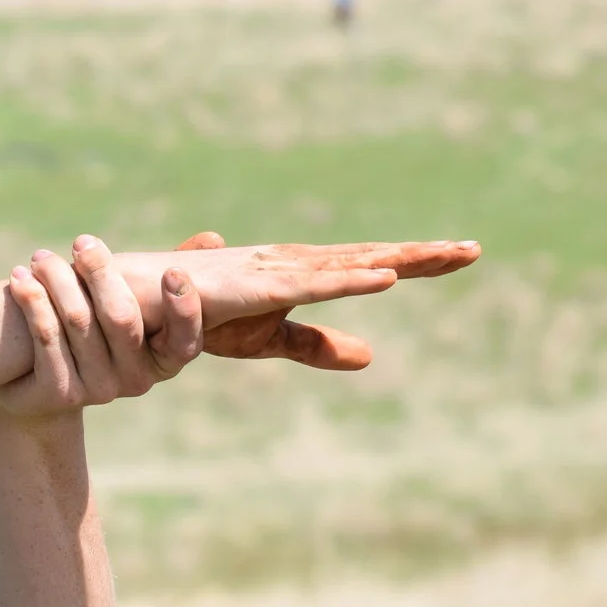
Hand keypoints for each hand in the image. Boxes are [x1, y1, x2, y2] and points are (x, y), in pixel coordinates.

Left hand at [0, 235, 203, 415]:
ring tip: (41, 257)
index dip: (182, 307)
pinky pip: (46, 338)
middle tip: (82, 242)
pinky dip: (33, 303)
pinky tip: (19, 280)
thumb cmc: (95, 332)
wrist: (37, 389)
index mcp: (166, 358)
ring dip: (58, 281)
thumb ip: (167, 276)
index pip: (185, 338)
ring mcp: (100, 390)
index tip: (172, 271)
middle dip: (101, 272)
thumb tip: (213, 239)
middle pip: (122, 319)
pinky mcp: (61, 393)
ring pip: (78, 321)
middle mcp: (139, 379)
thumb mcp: (133, 305)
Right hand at [119, 232, 479, 370]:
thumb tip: (371, 355)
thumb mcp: (269, 340)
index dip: (416, 261)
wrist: (133, 307)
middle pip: (370, 259)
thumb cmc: (192, 316)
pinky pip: (311, 284)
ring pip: (350, 265)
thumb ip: (316, 345)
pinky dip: (350, 279)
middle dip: (422, 254)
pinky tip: (385, 276)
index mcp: (299, 274)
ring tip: (448, 255)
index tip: (463, 254)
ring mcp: (276, 272)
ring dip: (398, 260)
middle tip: (473, 251)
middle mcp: (293, 264)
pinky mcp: (256, 288)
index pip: (368, 266)